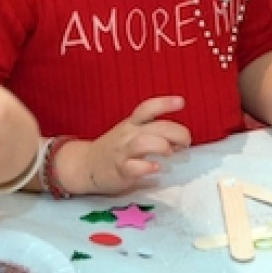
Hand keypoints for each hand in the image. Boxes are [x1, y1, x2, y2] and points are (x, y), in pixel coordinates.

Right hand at [66, 96, 191, 195]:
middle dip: (176, 132)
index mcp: (132, 123)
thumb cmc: (115, 149)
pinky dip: (147, 167)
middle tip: (186, 142)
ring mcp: (122, 152)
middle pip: (155, 126)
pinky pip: (133, 167)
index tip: (182, 102)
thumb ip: (153, 133)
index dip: (164, 103)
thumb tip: (179, 140)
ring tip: (170, 154)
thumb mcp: (131, 133)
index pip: (147, 108)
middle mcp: (127, 134)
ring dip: (162, 146)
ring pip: (143, 142)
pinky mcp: (118, 170)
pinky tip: (155, 168)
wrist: (85, 165)